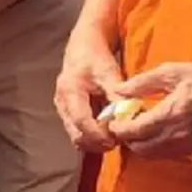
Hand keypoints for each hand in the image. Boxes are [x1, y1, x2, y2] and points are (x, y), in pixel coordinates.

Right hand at [55, 28, 123, 152]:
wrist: (83, 47)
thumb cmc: (96, 57)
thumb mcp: (109, 72)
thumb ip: (117, 95)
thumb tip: (129, 117)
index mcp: (70, 90)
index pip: (81, 121)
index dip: (98, 135)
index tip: (115, 139)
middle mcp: (62, 103)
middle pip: (76, 135)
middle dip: (97, 143)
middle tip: (117, 141)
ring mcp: (62, 109)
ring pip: (76, 137)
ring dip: (95, 142)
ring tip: (114, 136)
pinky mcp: (67, 113)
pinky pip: (78, 132)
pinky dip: (92, 136)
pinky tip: (107, 131)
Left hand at [108, 51, 191, 158]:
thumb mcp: (171, 71)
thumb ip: (142, 82)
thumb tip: (118, 91)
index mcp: (172, 112)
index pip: (135, 130)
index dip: (118, 128)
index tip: (112, 120)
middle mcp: (178, 133)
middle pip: (139, 147)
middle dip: (126, 137)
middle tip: (123, 123)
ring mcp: (186, 143)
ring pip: (150, 154)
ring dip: (138, 144)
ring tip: (137, 127)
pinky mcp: (191, 148)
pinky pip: (164, 155)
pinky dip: (152, 148)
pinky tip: (153, 132)